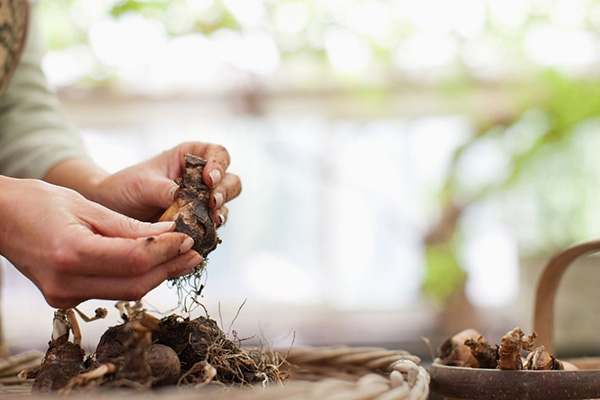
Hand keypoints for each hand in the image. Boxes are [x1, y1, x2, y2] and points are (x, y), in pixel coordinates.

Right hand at [0, 177, 201, 308]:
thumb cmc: (38, 203)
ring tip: (182, 257)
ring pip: (126, 292)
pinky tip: (153, 263)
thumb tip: (170, 231)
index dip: (166, 250)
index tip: (188, 238)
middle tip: (195, 253)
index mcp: (70, 254)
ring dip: (157, 275)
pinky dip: (135, 277)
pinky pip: (110, 291)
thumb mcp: (87, 206)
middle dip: (169, 268)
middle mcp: (65, 283)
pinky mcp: (64, 299)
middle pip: (135, 285)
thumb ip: (129, 226)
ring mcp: (62, 296)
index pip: (134, 260)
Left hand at [92, 142, 241, 221]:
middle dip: (225, 191)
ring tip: (212, 220)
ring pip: (224, 205)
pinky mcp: (198, 223)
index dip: (219, 165)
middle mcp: (202, 179)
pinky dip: (210, 231)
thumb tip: (181, 196)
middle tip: (213, 202)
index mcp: (191, 157)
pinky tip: (202, 235)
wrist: (113, 210)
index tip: (209, 179)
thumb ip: (162, 188)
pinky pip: (212, 227)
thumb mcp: (142, 183)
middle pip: (230, 181)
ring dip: (220, 212)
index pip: (218, 154)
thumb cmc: (126, 186)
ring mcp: (202, 202)